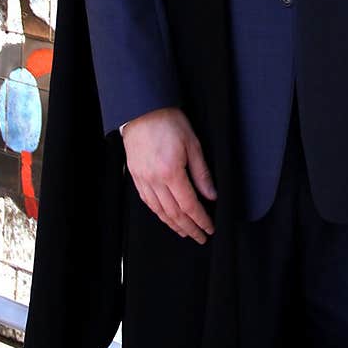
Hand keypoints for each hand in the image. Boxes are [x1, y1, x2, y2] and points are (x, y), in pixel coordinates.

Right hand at [122, 107, 216, 243]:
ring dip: (174, 225)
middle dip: (189, 228)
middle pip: (174, 213)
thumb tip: (212, 195)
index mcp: (171, 172)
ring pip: (159, 211)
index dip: (200, 219)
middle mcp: (154, 180)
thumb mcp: (192, 143)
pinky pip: (147, 202)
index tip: (210, 228)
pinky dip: (159, 214)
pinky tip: (166, 218)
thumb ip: (202, 173)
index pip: (189, 205)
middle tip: (200, 237)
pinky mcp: (135, 176)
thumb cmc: (169, 121)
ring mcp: (143, 179)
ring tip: (185, 232)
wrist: (142, 110)